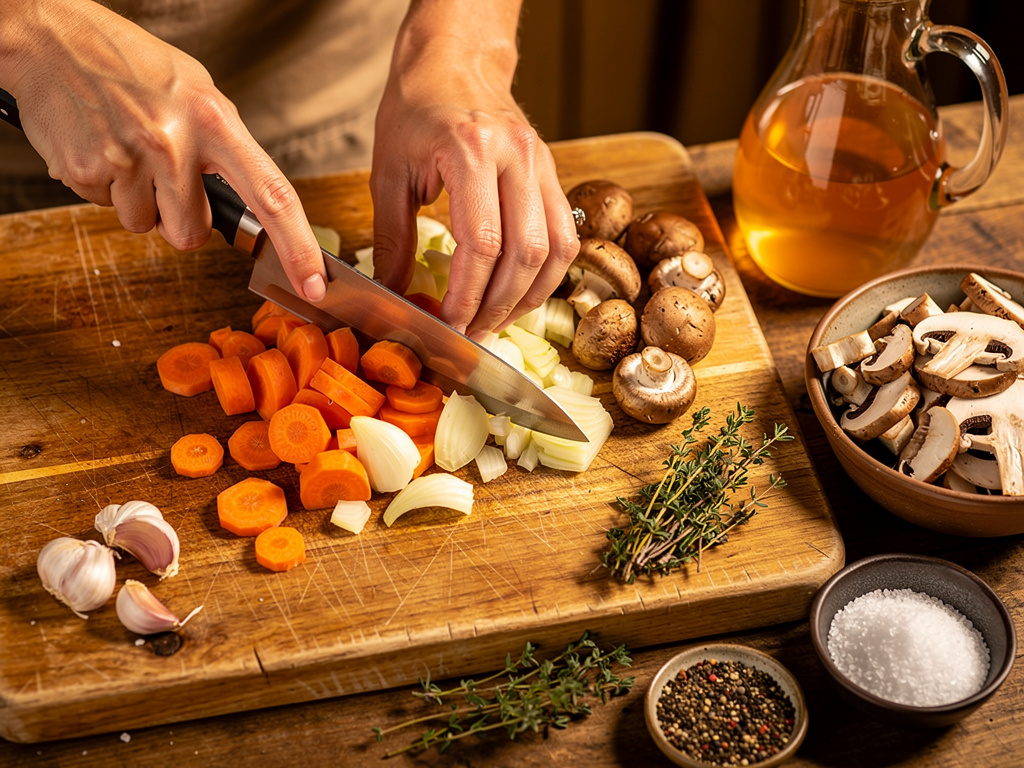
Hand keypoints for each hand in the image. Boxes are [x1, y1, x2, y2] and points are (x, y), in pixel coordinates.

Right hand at [1, 0, 326, 300]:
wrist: (51, 38)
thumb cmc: (130, 63)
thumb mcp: (198, 92)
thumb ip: (227, 149)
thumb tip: (256, 204)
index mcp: (215, 120)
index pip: (273, 196)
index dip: (297, 246)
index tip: (315, 283)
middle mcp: (175, 142)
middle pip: (194, 235)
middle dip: (180, 219)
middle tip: (163, 175)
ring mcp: (128, 159)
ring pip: (146, 226)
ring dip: (138, 201)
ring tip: (126, 149)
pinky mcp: (86, 172)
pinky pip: (106, 209)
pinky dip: (105, 188)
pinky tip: (100, 146)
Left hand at [369, 1, 578, 334]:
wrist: (454, 63)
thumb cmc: (416, 110)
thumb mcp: (389, 172)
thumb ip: (393, 238)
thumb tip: (393, 294)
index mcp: (470, 150)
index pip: (482, 242)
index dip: (467, 293)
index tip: (450, 322)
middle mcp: (517, 155)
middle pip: (525, 253)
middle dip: (497, 304)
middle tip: (471, 332)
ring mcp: (543, 164)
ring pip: (555, 250)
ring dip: (528, 297)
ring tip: (496, 320)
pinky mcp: (553, 174)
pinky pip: (565, 237)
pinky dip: (546, 275)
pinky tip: (519, 293)